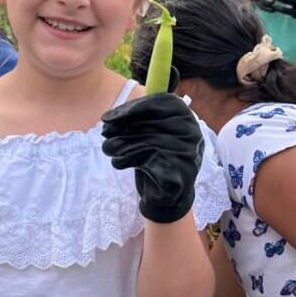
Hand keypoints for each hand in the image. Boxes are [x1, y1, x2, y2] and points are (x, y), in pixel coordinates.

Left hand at [102, 93, 203, 223]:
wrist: (168, 193)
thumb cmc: (155, 156)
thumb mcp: (146, 132)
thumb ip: (134, 120)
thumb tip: (108, 118)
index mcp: (184, 114)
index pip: (157, 103)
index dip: (129, 109)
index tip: (106, 117)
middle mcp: (191, 130)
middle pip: (151, 123)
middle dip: (123, 127)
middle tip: (104, 133)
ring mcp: (189, 151)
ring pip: (148, 141)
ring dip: (122, 144)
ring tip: (107, 147)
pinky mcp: (182, 171)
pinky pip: (150, 161)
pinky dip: (128, 160)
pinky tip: (118, 162)